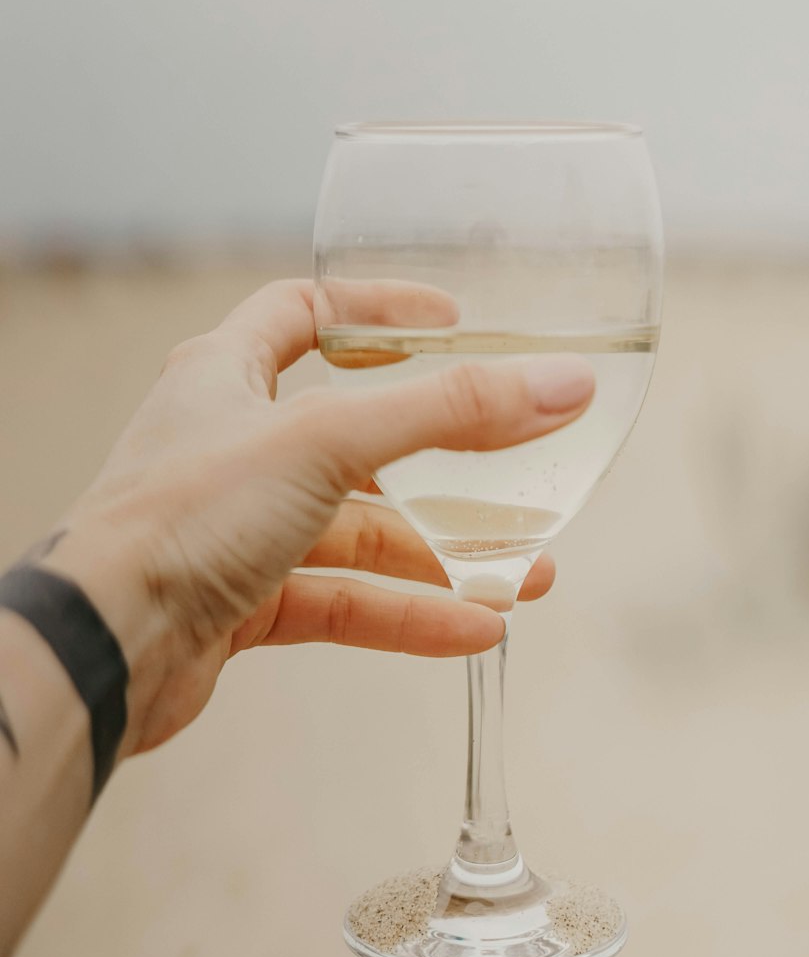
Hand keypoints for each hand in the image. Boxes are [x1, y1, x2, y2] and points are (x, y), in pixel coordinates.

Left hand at [39, 281, 593, 758]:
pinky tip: (476, 628)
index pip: (305, 311)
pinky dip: (406, 613)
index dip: (377, 309)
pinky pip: (343, 600)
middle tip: (522, 466)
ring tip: (530, 574)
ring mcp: (236, 528)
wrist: (101, 647)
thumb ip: (448, 412)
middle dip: (445, 461)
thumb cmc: (180, 518)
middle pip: (356, 438)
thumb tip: (559, 385)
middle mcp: (230, 445)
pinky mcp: (241, 601)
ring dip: (443, 554)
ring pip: (357, 533)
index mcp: (227, 374)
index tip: (451, 321)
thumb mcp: (327, 440)